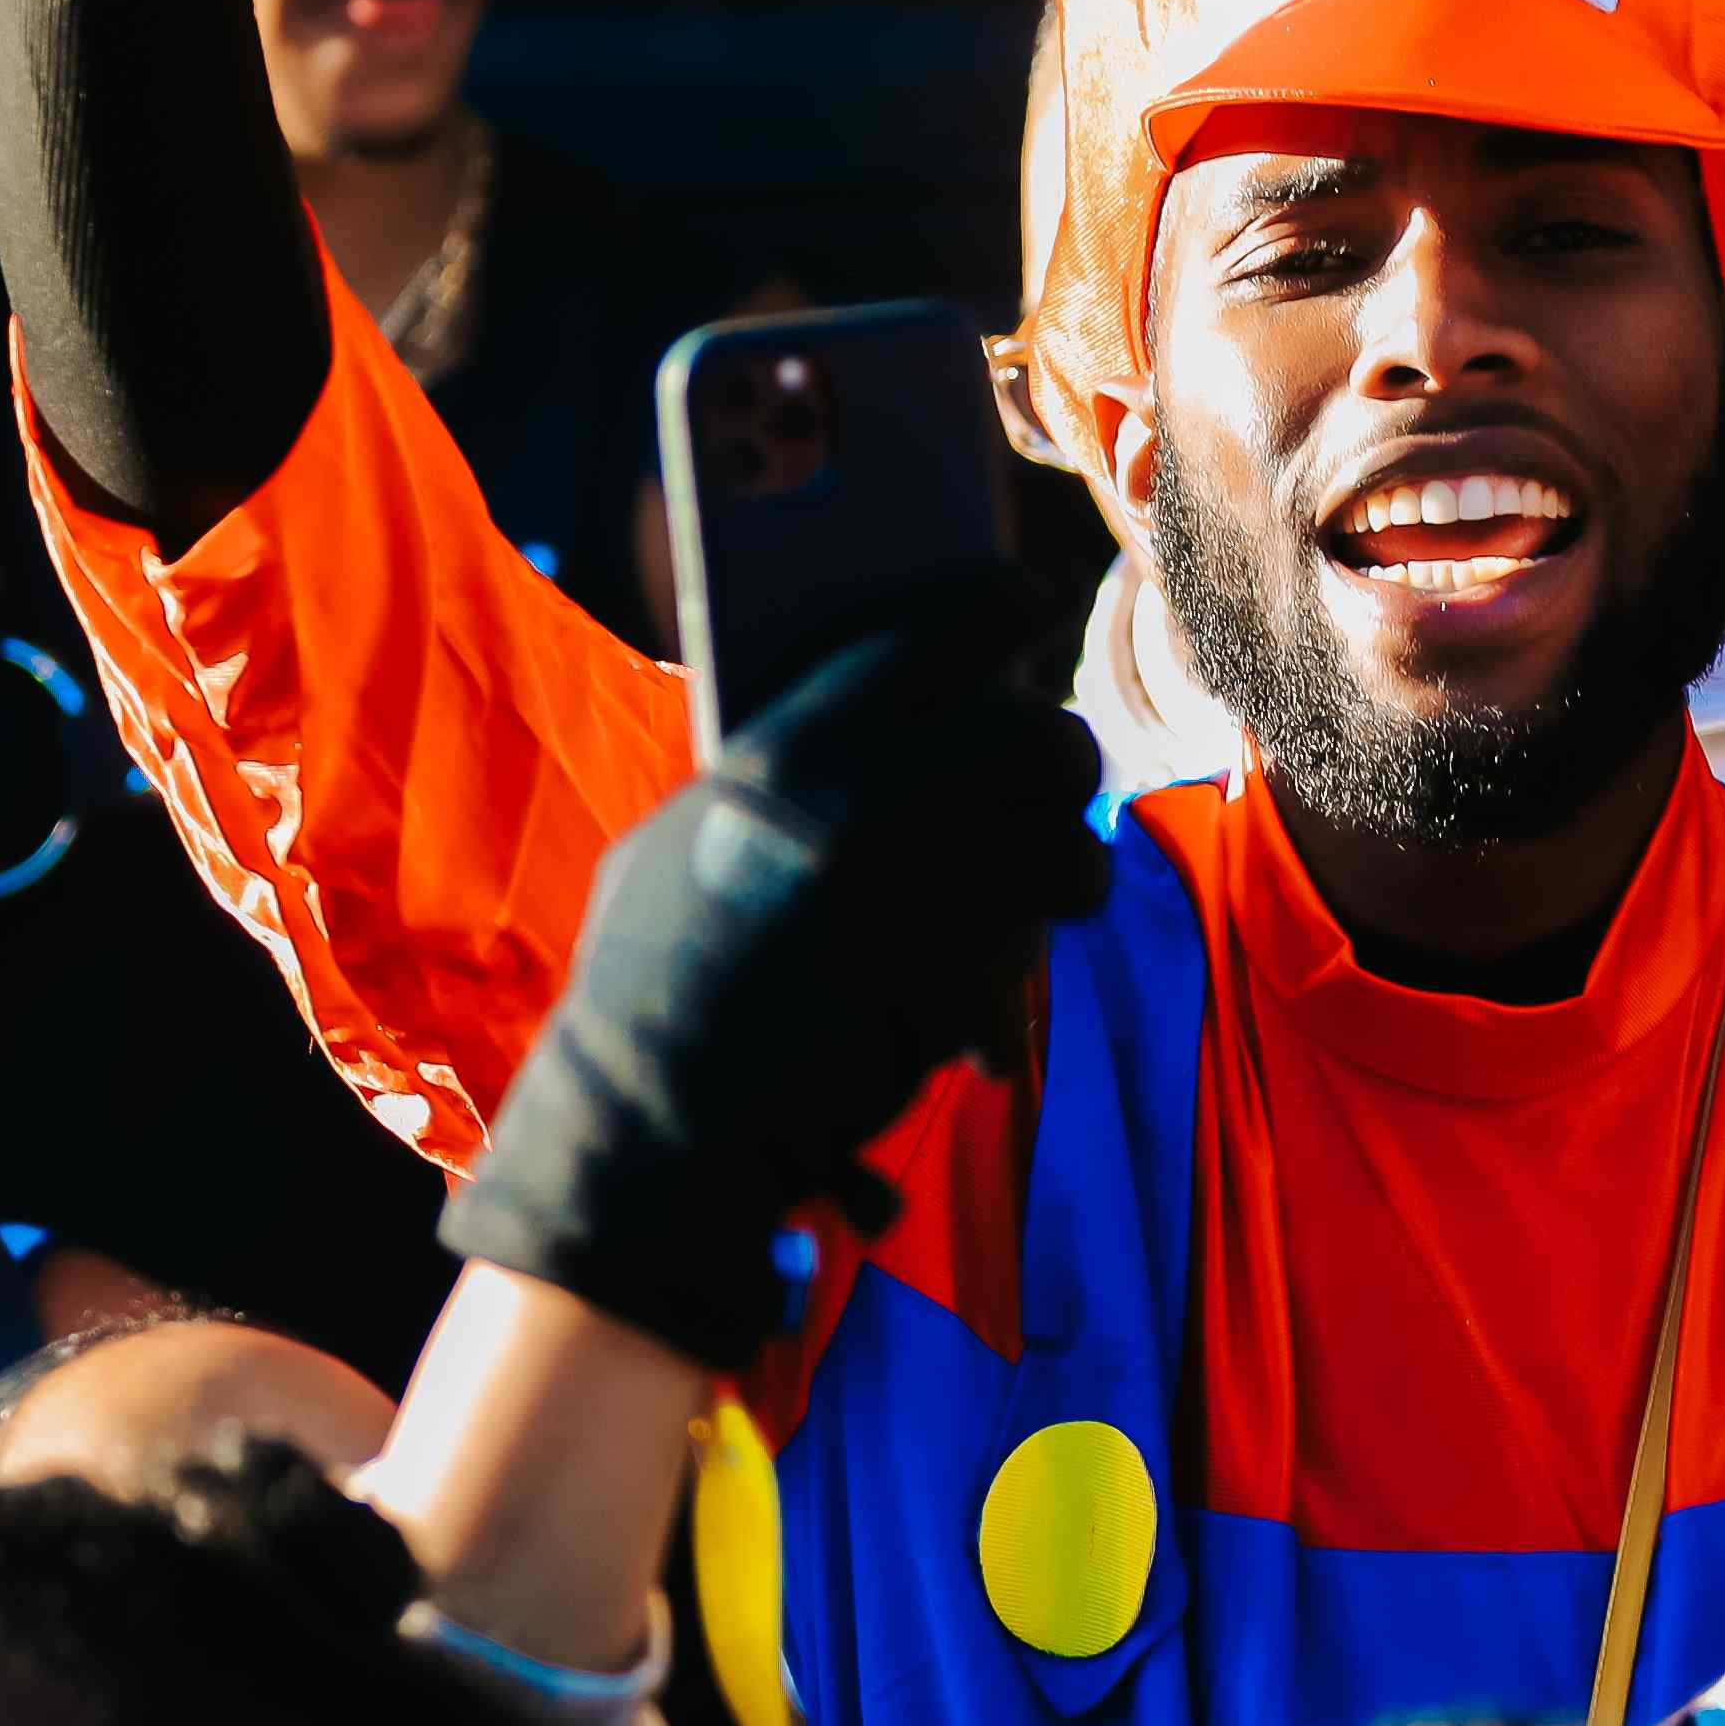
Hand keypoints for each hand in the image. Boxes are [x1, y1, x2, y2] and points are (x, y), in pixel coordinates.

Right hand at [450, 586, 1108, 1365]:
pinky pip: (1046, 931)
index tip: (1018, 604)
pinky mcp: (967, 977)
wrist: (655, 1121)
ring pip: (1069, 832)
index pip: (946, 627)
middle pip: (1037, 732)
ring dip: (1070, 853)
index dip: (997, 606)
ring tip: (1052, 873)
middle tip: (1045, 767)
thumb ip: (789, 767)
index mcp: (795, 742)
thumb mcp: (694, 835)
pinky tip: (1002, 973)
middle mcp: (875, 796)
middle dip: (1053, 753)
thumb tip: (887, 717)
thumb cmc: (655, 977)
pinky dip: (1038, 945)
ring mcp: (929, 889)